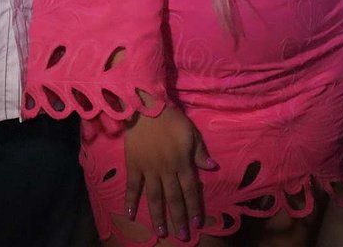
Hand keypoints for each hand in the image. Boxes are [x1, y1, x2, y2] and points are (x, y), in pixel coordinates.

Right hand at [122, 105, 217, 241]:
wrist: (146, 108)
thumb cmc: (171, 118)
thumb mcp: (191, 132)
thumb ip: (200, 152)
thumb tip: (213, 168)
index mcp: (182, 163)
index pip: (191, 190)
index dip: (194, 207)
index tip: (198, 223)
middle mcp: (166, 170)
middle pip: (174, 198)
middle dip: (179, 218)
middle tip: (183, 236)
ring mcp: (149, 170)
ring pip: (155, 197)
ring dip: (158, 216)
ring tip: (162, 232)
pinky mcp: (134, 166)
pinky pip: (132, 186)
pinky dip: (130, 201)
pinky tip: (130, 215)